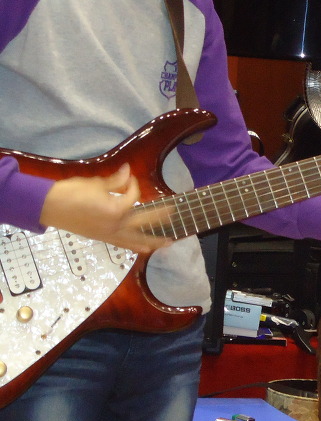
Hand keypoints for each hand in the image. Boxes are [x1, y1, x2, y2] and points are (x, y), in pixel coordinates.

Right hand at [39, 164, 171, 252]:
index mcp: (115, 209)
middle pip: (144, 221)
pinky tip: (143, 249)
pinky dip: (135, 246)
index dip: (133, 185)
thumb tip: (128, 171)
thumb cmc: (70, 193)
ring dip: (153, 241)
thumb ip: (115, 181)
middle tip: (173, 213)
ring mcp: (110, 234)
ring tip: (168, 243)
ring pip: (136, 239)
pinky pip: (123, 244)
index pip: (133, 197)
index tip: (129, 178)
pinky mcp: (103, 238)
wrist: (48, 207)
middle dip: (160, 217)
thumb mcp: (94, 183)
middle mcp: (116, 225)